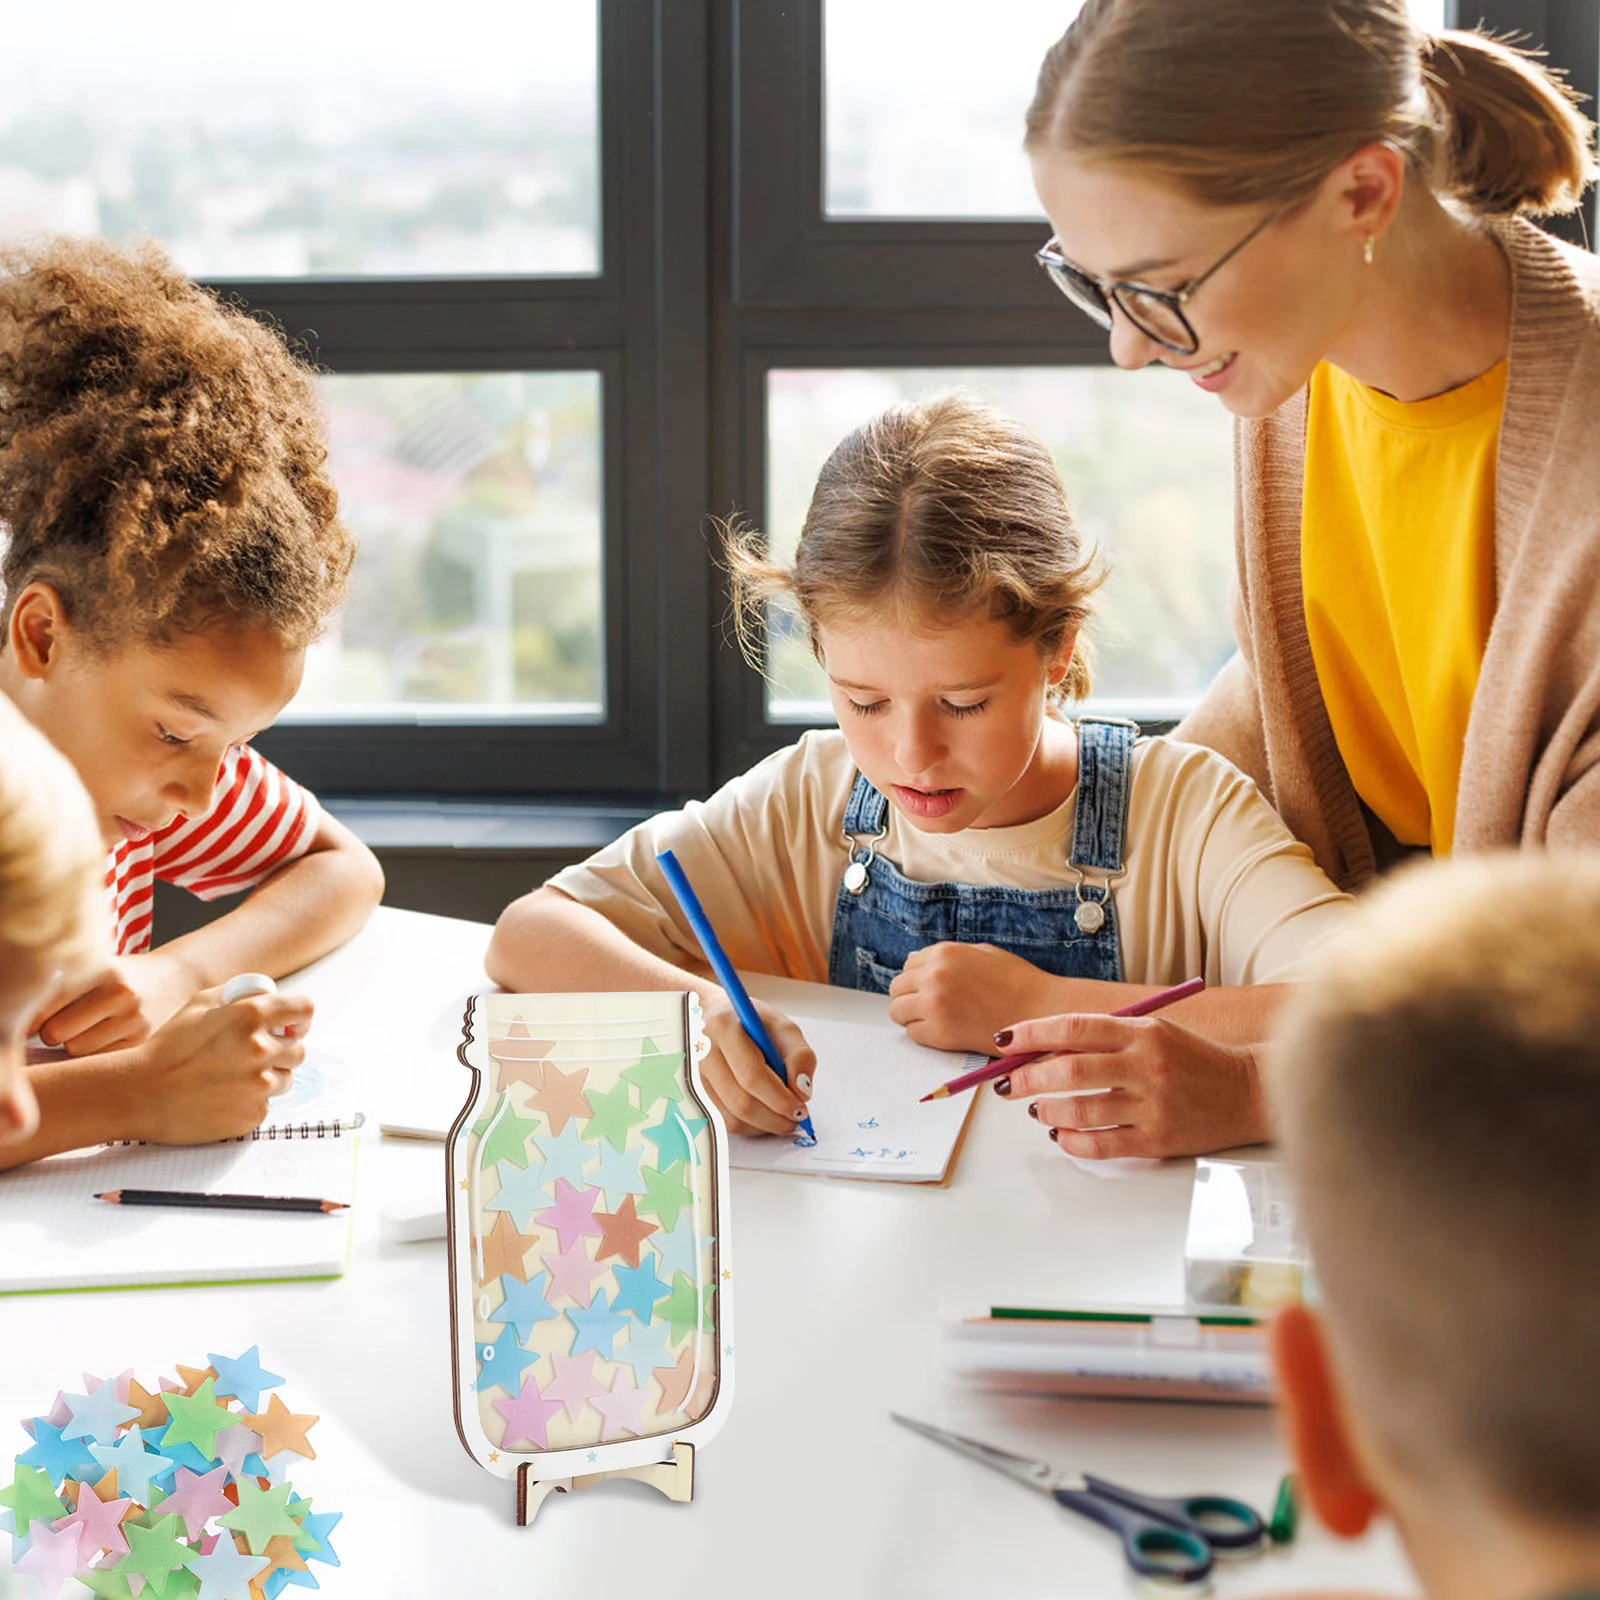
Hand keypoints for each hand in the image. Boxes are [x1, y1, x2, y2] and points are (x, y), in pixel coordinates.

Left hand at [32, 951, 200, 1055]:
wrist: (176, 975)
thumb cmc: (122, 974)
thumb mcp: (96, 968)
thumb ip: (63, 987)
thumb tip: (22, 1025)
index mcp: (104, 968)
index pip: (48, 1001)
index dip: (31, 1016)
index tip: (28, 1020)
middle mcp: (121, 993)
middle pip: (56, 1032)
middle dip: (50, 1032)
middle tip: (59, 1024)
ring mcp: (134, 1018)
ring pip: (75, 1048)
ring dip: (72, 1042)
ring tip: (85, 1028)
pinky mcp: (142, 1039)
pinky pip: (98, 1057)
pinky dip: (94, 1050)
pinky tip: (104, 1034)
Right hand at [118, 987, 314, 1144]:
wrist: (140, 1094)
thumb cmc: (166, 1048)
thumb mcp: (199, 1005)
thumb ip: (239, 994)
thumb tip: (267, 995)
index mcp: (251, 1016)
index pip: (304, 1009)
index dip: (300, 1017)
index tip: (294, 1024)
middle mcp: (261, 1049)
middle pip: (298, 1049)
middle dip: (282, 1049)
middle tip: (256, 1054)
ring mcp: (259, 1085)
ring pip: (286, 1078)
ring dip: (269, 1076)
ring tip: (234, 1077)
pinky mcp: (253, 1114)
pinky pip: (266, 1105)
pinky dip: (251, 1101)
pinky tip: (224, 1097)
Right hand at [697, 994, 814, 1136]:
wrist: (718, 1019)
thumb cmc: (752, 1024)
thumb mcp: (783, 1028)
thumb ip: (799, 1056)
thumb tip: (802, 1092)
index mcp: (724, 1028)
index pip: (751, 1075)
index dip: (779, 1098)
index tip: (801, 1108)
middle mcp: (702, 1053)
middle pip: (741, 1101)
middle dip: (775, 1117)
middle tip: (796, 1118)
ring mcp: (695, 1076)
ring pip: (732, 1118)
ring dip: (764, 1125)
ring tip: (783, 1117)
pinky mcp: (697, 1094)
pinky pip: (725, 1122)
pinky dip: (750, 1126)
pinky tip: (764, 1115)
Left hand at [887, 943, 1057, 1053]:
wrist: (1041, 1011)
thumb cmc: (1018, 982)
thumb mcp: (982, 954)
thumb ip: (949, 957)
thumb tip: (918, 962)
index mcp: (944, 953)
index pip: (908, 965)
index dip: (918, 978)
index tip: (928, 988)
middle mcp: (934, 975)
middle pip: (897, 988)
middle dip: (910, 997)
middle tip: (929, 1007)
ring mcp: (934, 1004)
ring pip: (898, 1012)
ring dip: (912, 1016)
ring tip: (936, 1020)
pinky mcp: (940, 1032)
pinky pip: (913, 1034)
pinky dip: (925, 1035)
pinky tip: (946, 1032)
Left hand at [992, 1012, 1270, 1159]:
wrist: (1248, 1092)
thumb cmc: (1192, 1060)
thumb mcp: (1153, 1032)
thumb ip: (1105, 1038)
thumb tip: (1044, 1049)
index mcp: (1142, 1032)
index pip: (1073, 1028)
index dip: (1031, 1034)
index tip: (1004, 1042)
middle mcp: (1145, 1066)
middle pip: (1069, 1071)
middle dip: (1026, 1078)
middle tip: (1006, 1085)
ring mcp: (1152, 1105)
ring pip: (1081, 1111)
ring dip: (1047, 1111)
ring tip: (1037, 1110)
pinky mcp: (1158, 1140)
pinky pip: (1102, 1145)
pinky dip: (1073, 1142)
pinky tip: (1062, 1136)